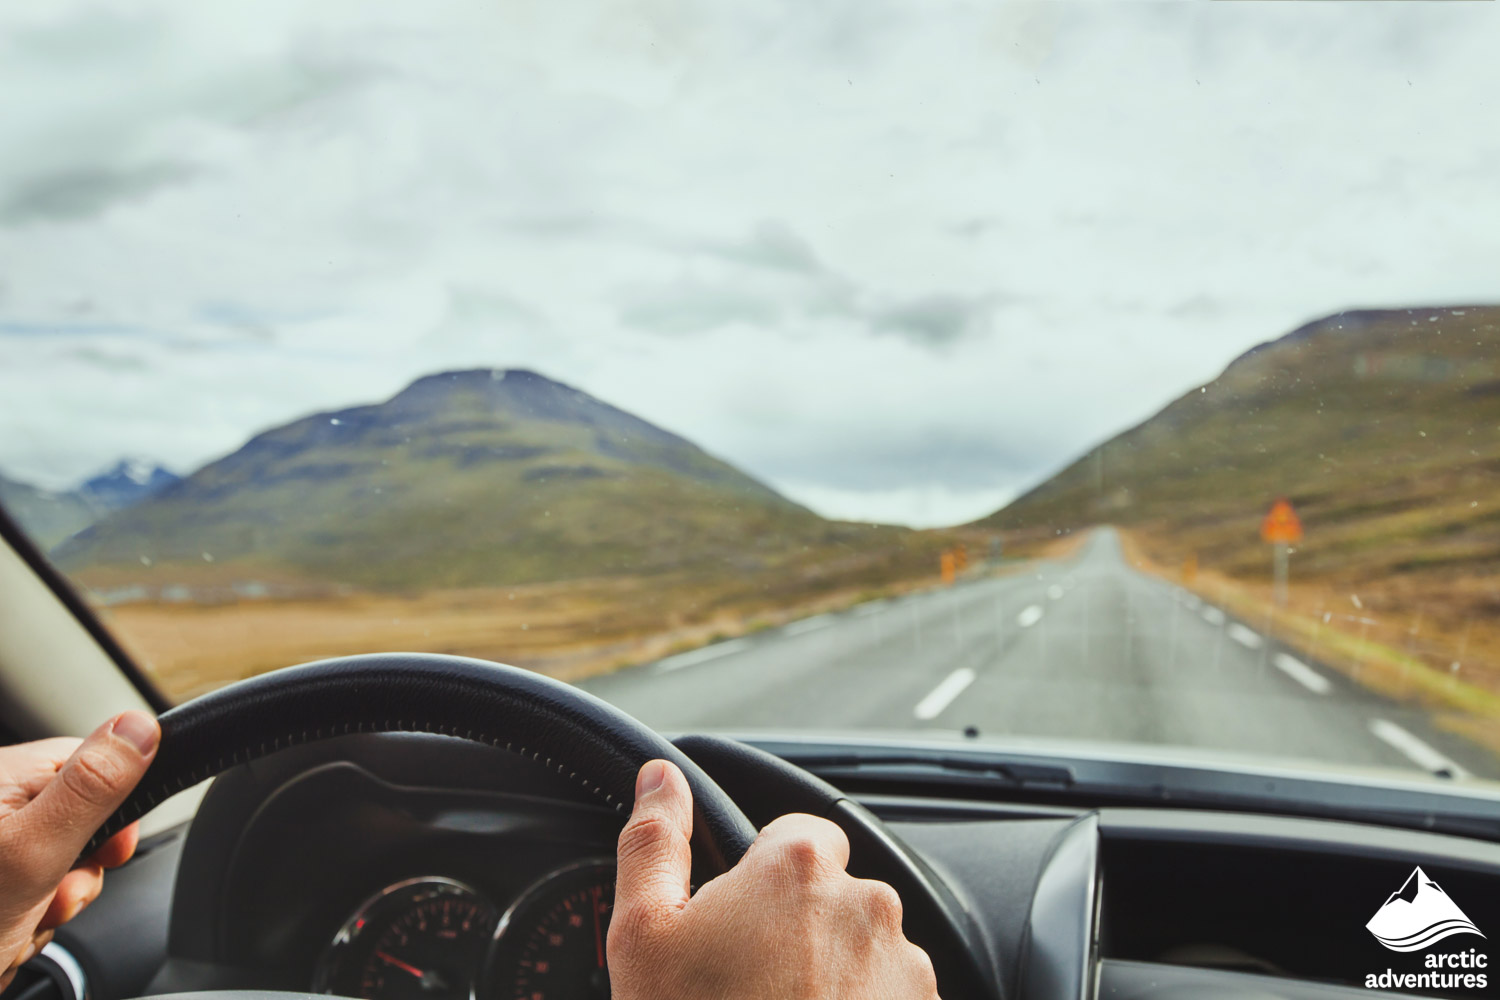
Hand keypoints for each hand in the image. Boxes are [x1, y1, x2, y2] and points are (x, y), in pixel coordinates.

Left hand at [0, 712, 159, 989]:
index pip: (92, 764)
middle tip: (50, 898)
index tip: (110, 851)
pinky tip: (4, 931)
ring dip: (49, 904)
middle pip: (77, 818)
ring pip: (55, 862)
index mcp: (0, 775)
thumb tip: (139, 726)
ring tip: (18, 924)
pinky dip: (25, 919)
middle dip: (76, 871)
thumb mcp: (34, 854)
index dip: (114, 812)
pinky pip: (29, 890)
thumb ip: (91, 788)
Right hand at [609, 759, 939, 999]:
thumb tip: (660, 780)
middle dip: (795, 928)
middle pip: (831, 894)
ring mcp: (905, 969)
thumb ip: (655, 842)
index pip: (794, 833)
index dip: (759, 874)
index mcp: (798, 868)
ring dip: (831, 976)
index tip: (735, 919)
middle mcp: (867, 905)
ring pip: (863, 951)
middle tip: (744, 985)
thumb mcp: (644, 936)